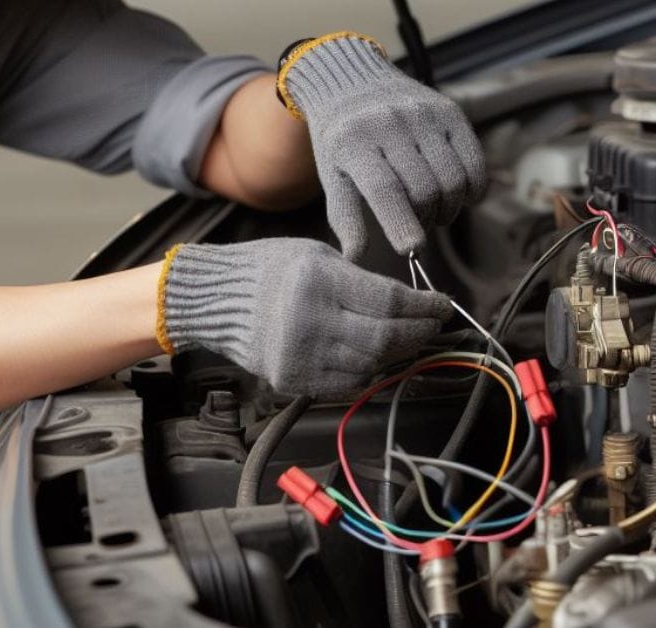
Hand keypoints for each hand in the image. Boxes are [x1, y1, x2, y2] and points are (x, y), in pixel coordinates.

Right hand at [158, 238, 451, 396]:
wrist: (214, 301)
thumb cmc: (265, 269)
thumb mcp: (315, 254)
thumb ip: (359, 280)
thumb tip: (407, 303)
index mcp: (316, 281)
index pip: (389, 300)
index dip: (424, 306)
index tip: (441, 305)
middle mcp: (309, 321)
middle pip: (386, 338)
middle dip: (419, 333)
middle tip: (433, 325)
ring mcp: (299, 355)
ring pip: (372, 365)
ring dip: (398, 354)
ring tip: (408, 339)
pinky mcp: (291, 379)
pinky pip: (348, 384)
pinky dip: (370, 372)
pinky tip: (376, 357)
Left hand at [281, 34, 485, 258]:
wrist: (354, 83)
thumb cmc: (341, 141)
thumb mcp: (332, 176)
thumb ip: (345, 217)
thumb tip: (353, 260)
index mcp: (354, 143)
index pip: (385, 189)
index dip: (401, 223)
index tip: (411, 250)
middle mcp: (390, 124)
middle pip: (423, 190)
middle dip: (424, 220)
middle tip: (416, 225)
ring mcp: (423, 115)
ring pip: (452, 179)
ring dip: (448, 208)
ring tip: (433, 211)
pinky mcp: (450, 112)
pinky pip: (473, 160)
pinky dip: (472, 187)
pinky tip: (459, 195)